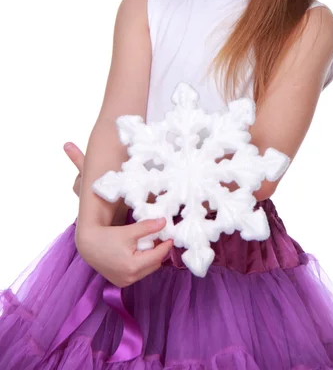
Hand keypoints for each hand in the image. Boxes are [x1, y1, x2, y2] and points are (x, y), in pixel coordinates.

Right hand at [64, 141, 173, 284]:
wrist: (87, 246)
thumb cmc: (97, 220)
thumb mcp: (102, 196)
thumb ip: (85, 169)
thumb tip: (68, 143)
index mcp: (118, 246)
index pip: (145, 237)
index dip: (157, 228)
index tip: (164, 220)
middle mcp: (124, 267)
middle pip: (154, 256)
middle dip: (162, 244)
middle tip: (170, 231)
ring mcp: (125, 277)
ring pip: (153, 264)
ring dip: (158, 252)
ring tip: (163, 238)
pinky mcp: (127, 281)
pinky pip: (147, 270)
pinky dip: (151, 260)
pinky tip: (153, 247)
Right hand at [75, 218, 172, 286]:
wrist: (88, 245)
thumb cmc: (108, 237)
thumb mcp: (129, 231)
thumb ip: (148, 227)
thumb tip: (164, 221)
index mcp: (133, 267)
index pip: (157, 256)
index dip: (166, 246)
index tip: (171, 237)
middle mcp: (130, 278)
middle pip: (154, 265)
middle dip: (158, 252)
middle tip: (160, 239)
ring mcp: (125, 282)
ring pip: (147, 270)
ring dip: (150, 259)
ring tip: (149, 245)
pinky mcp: (121, 282)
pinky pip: (138, 273)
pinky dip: (142, 264)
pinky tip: (139, 253)